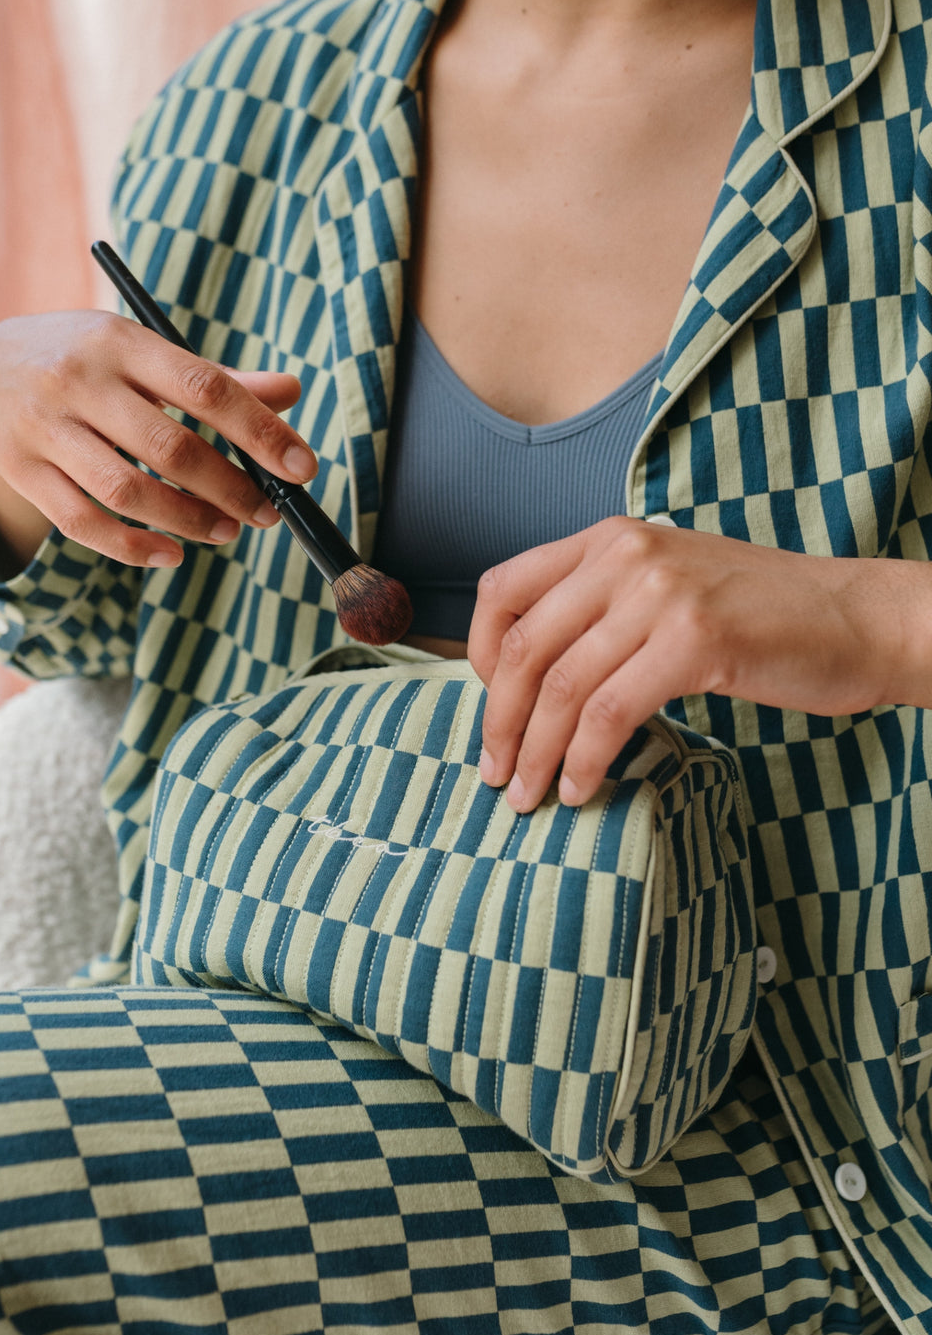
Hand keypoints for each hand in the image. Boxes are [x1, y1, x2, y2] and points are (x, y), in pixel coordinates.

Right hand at [0, 310, 316, 568]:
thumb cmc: (90, 362)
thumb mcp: (144, 352)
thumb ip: (215, 380)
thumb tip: (291, 393)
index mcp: (121, 342)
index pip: (204, 387)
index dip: (259, 431)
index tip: (302, 468)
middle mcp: (78, 380)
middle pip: (170, 447)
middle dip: (230, 488)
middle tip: (267, 512)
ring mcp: (45, 428)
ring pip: (127, 491)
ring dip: (188, 521)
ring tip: (228, 532)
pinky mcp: (22, 471)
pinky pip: (84, 523)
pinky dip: (133, 547)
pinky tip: (172, 555)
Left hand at [467, 516, 906, 811]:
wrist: (858, 618)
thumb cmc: (761, 614)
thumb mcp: (668, 583)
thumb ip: (603, 607)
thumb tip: (531, 676)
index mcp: (609, 538)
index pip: (502, 591)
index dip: (477, 658)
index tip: (489, 708)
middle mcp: (626, 554)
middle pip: (522, 649)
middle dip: (498, 723)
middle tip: (495, 774)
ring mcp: (660, 594)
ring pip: (561, 688)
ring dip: (535, 754)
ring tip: (530, 796)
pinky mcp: (695, 641)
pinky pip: (611, 713)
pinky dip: (585, 760)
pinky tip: (582, 788)